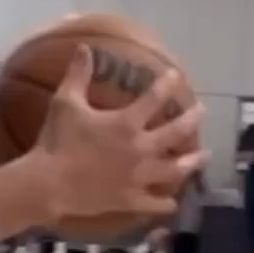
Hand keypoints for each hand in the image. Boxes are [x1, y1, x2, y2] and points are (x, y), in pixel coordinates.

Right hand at [33, 46, 207, 232]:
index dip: (167, 84)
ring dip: (192, 162)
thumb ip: (78, 75)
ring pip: (175, 170)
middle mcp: (140, 149)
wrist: (49, 184)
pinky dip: (167, 203)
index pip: (154, 98)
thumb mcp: (65, 102)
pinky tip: (174, 202)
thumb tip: (85, 48)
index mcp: (126, 123)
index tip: (177, 76)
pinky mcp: (131, 200)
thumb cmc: (57, 141)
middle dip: (192, 120)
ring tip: (204, 156)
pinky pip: (156, 204)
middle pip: (175, 134)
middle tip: (202, 112)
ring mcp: (139, 177)